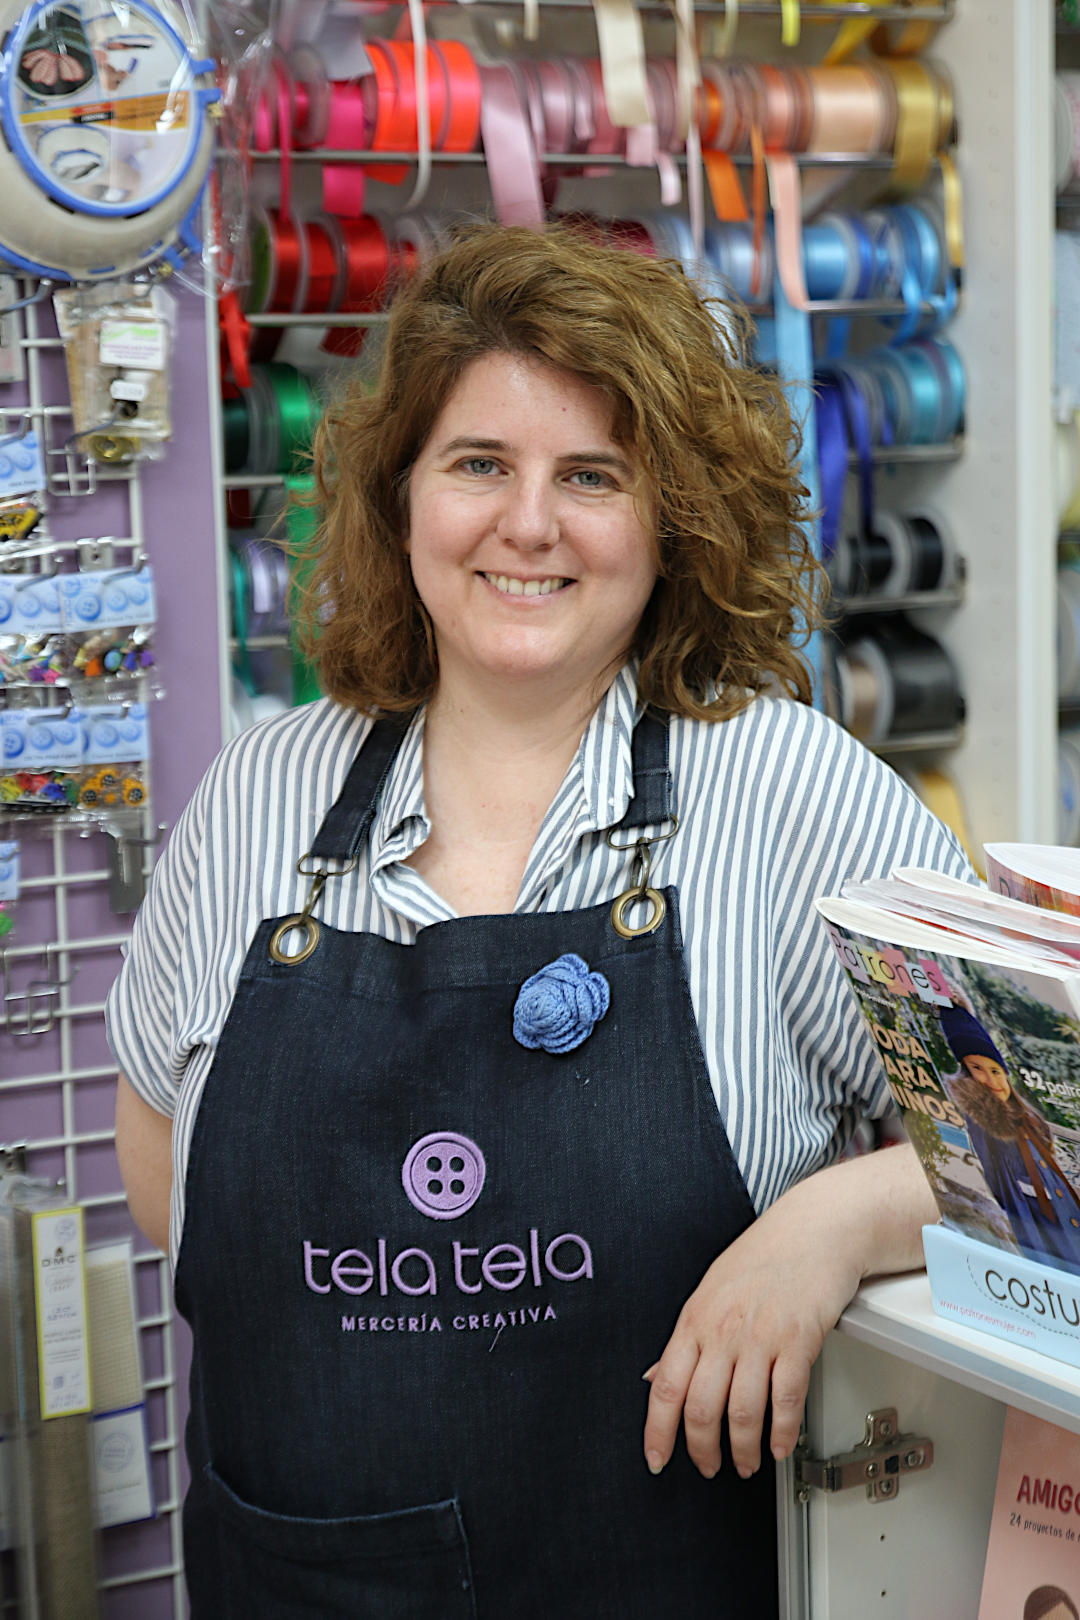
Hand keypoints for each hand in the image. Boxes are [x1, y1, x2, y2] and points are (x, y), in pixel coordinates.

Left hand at [642, 1173, 867, 1481]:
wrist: (815, 1228)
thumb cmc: (764, 1257)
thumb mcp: (710, 1291)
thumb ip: (686, 1340)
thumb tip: (656, 1379)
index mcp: (695, 1318)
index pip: (665, 1387)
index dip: (658, 1431)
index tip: (657, 1459)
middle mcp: (723, 1330)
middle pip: (702, 1408)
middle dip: (703, 1451)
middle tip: (709, 1466)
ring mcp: (761, 1336)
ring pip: (743, 1412)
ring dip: (743, 1450)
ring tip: (745, 1462)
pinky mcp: (799, 1341)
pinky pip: (786, 1400)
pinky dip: (781, 1433)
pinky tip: (778, 1445)